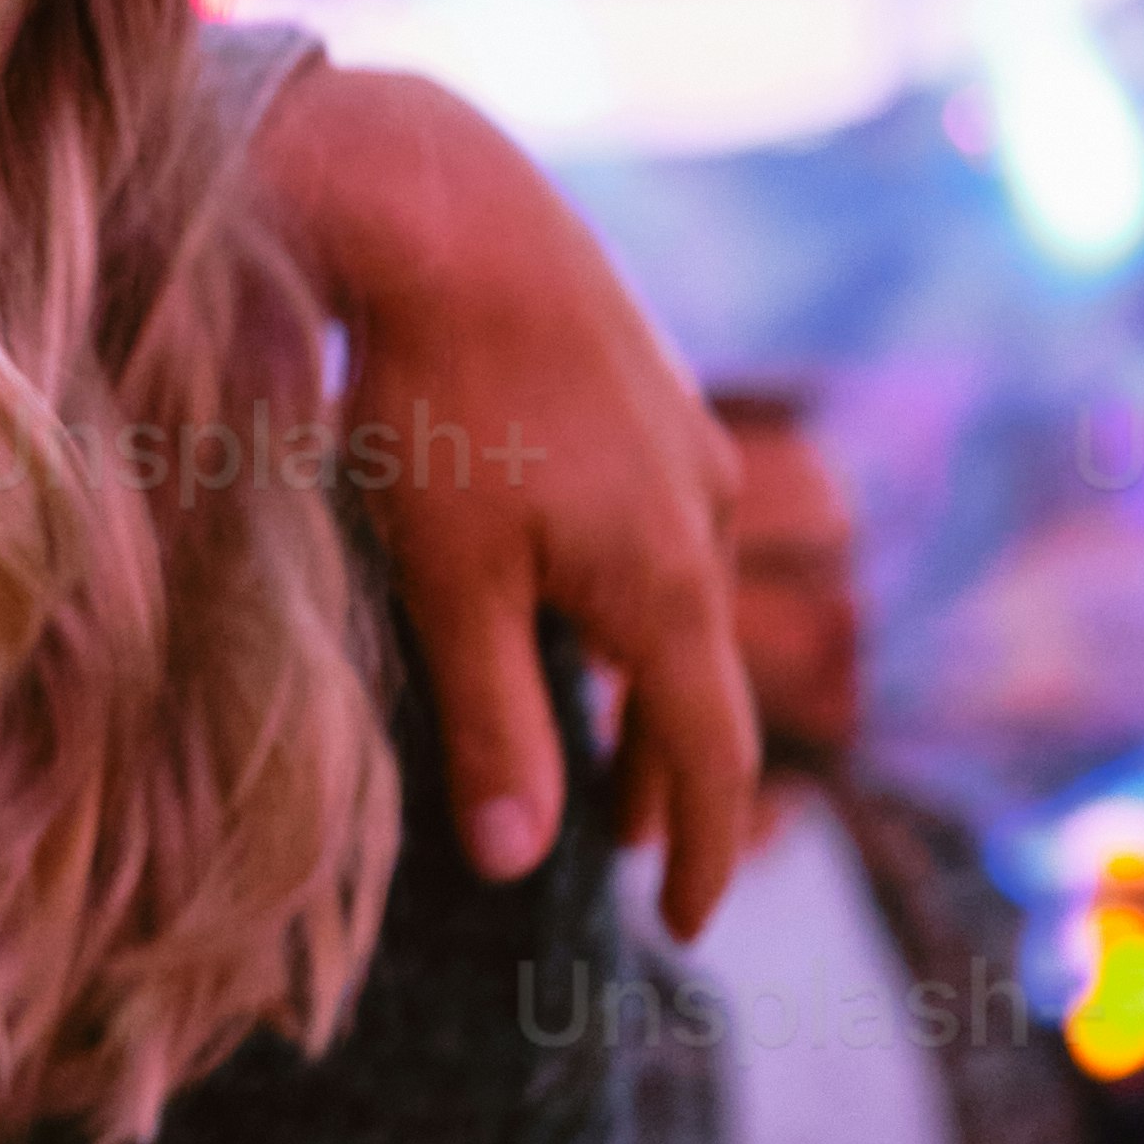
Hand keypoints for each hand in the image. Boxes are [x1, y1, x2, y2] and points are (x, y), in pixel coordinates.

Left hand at [244, 58, 753, 929]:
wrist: (447, 215)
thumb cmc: (435, 407)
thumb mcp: (449, 582)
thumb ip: (493, 722)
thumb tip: (525, 861)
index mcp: (664, 584)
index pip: (708, 755)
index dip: (697, 851)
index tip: (681, 928)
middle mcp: (700, 517)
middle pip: (701, 681)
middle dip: (668, 780)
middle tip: (632, 856)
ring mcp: (683, 446)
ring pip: (678, 598)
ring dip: (645, 684)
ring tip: (600, 740)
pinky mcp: (646, 390)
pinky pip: (655, 524)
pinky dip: (626, 595)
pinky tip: (572, 586)